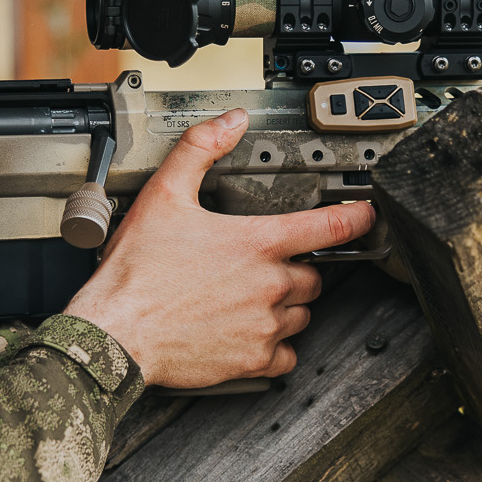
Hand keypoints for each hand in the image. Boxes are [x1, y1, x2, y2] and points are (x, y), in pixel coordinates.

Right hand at [65, 108, 375, 388]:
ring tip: (248, 300)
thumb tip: (230, 121)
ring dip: (285, 306)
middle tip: (258, 268)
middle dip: (293, 270)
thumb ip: (200, 149)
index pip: (328, 227)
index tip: (367, 216)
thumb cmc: (136, 272)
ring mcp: (264, 325)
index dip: (356, 217)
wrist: (115, 332)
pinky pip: (286, 356)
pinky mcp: (252, 359)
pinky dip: (275, 347)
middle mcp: (269, 285)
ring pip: (301, 314)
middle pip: (312, 276)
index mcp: (256, 243)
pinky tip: (249, 334)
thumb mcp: (164, 194)